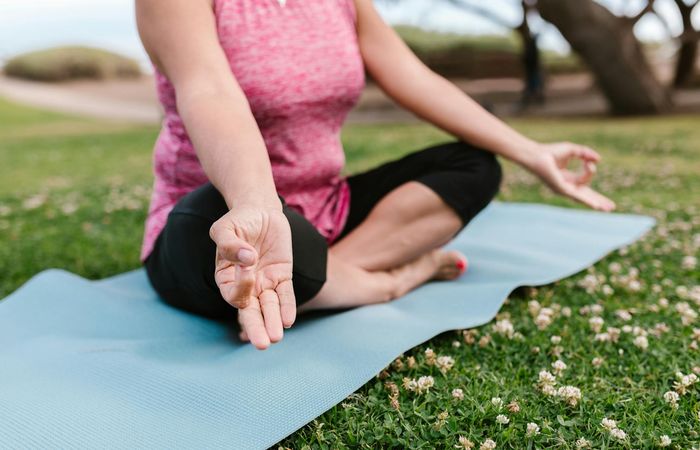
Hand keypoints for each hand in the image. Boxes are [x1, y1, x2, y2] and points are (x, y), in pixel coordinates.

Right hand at [209, 206, 294, 349]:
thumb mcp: (225, 228)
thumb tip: (246, 259)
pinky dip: (287, 307)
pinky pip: (285, 294)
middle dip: (256, 327)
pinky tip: (289, 320)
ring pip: (269, 307)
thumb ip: (229, 243)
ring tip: (276, 338)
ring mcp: (265, 282)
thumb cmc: (238, 221)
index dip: (241, 287)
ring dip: (273, 322)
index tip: (248, 266)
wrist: (260, 211)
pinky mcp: (282, 275)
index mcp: (226, 276)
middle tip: (262, 344)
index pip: (233, 293)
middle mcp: (245, 285)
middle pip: (250, 311)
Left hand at [527, 142, 615, 211]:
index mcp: (567, 178)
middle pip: (585, 195)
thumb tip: (599, 159)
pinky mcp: (561, 188)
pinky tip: (596, 206)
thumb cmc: (550, 151)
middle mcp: (565, 186)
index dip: (590, 170)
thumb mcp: (573, 150)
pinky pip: (577, 196)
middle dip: (598, 200)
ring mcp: (563, 189)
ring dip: (596, 203)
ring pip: (583, 197)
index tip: (588, 162)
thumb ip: (586, 154)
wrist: (536, 154)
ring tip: (607, 209)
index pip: (585, 180)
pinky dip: (587, 200)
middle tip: (611, 208)